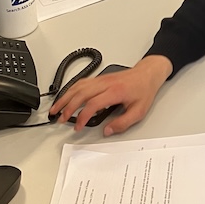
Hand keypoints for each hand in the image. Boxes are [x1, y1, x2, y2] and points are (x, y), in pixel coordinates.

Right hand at [49, 55, 172, 134]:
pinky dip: (71, 89)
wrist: (148, 73)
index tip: (77, 127)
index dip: (82, 117)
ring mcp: (102, 79)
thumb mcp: (139, 111)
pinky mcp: (100, 78)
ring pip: (78, 86)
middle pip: (81, 93)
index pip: (93, 104)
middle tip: (60, 119)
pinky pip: (82, 82)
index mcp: (115, 91)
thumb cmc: (144, 90)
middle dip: (67, 107)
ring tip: (56, 109)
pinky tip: (66, 96)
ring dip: (65, 97)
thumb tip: (107, 130)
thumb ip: (123, 123)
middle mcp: (106, 83)